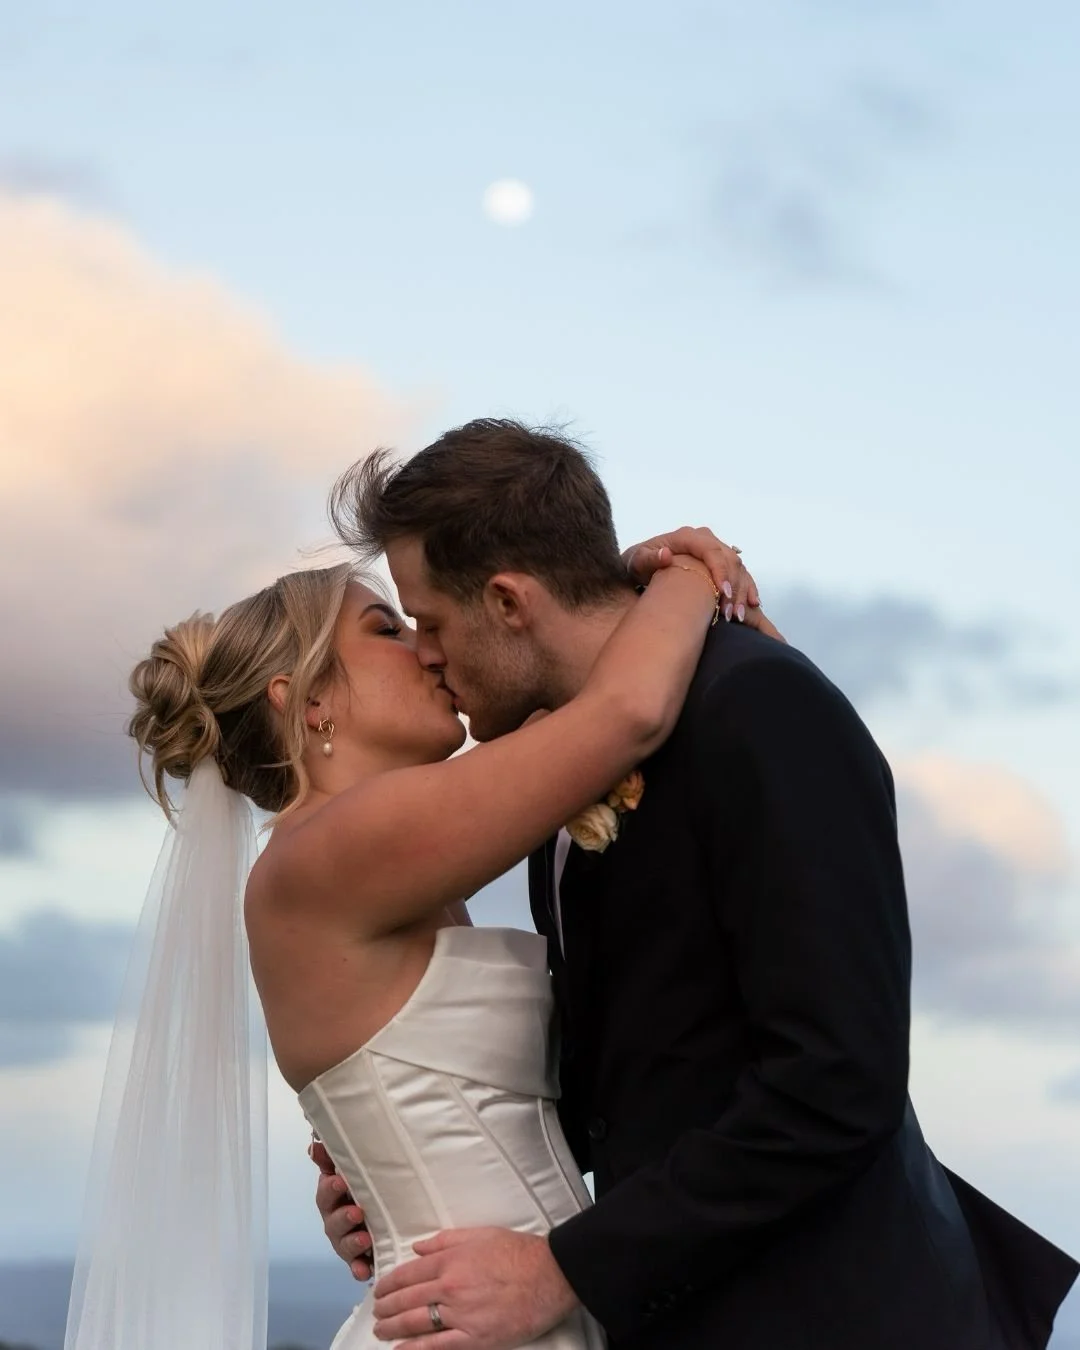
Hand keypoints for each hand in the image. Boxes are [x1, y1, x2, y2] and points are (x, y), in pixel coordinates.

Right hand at [311, 1138, 373, 1280]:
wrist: (388, 1215)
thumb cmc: (366, 1188)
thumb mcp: (354, 1170)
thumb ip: (334, 1158)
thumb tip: (314, 1143)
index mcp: (334, 1197)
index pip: (326, 1192)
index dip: (330, 1187)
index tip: (340, 1181)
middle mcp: (336, 1220)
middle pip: (332, 1221)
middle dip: (342, 1217)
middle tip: (357, 1211)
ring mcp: (346, 1242)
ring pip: (344, 1244)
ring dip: (352, 1242)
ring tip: (366, 1238)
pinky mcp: (360, 1260)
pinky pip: (357, 1267)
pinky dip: (360, 1269)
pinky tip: (365, 1271)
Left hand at [372, 1227, 577, 1347]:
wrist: (549, 1275)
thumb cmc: (518, 1252)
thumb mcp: (479, 1234)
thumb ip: (444, 1240)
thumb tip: (418, 1247)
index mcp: (450, 1260)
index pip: (408, 1274)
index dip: (388, 1284)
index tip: (379, 1290)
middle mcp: (450, 1287)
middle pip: (406, 1300)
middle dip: (385, 1307)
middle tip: (376, 1312)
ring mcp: (460, 1314)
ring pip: (415, 1323)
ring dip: (392, 1328)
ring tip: (381, 1330)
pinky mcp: (474, 1338)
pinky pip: (437, 1346)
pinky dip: (414, 1349)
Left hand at [623, 525, 759, 621]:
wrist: (639, 565)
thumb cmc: (637, 564)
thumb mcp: (636, 561)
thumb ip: (649, 559)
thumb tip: (665, 555)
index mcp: (686, 536)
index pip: (711, 550)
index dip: (720, 571)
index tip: (723, 594)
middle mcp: (703, 539)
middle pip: (729, 559)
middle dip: (733, 587)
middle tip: (730, 614)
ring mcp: (713, 549)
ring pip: (738, 567)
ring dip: (742, 591)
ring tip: (737, 617)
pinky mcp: (718, 562)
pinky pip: (739, 572)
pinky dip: (747, 588)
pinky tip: (751, 605)